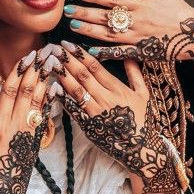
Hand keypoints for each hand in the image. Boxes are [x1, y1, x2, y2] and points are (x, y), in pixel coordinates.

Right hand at [0, 53, 49, 193]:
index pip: (9, 93)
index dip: (18, 73)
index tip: (26, 57)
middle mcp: (15, 129)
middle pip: (28, 93)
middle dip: (36, 71)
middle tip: (45, 52)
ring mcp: (27, 136)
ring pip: (38, 103)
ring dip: (46, 82)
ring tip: (53, 65)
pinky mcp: (34, 144)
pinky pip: (43, 118)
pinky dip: (50, 102)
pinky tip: (55, 90)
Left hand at [54, 41, 180, 193]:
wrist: (142, 150)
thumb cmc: (143, 121)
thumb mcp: (144, 94)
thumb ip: (135, 74)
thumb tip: (129, 55)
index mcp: (118, 89)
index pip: (95, 67)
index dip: (79, 54)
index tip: (67, 43)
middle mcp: (106, 99)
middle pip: (82, 76)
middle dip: (66, 60)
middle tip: (53, 47)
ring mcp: (96, 113)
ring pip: (75, 91)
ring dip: (61, 76)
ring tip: (50, 63)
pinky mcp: (89, 126)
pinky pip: (73, 110)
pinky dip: (62, 99)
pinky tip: (52, 88)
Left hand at [64, 0, 193, 60]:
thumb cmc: (178, 10)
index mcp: (140, 3)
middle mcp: (136, 20)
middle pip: (105, 15)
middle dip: (84, 12)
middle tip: (67, 9)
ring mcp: (138, 37)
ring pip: (108, 33)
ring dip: (89, 30)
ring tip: (73, 25)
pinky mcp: (143, 52)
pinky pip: (121, 53)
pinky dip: (106, 53)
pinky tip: (92, 51)